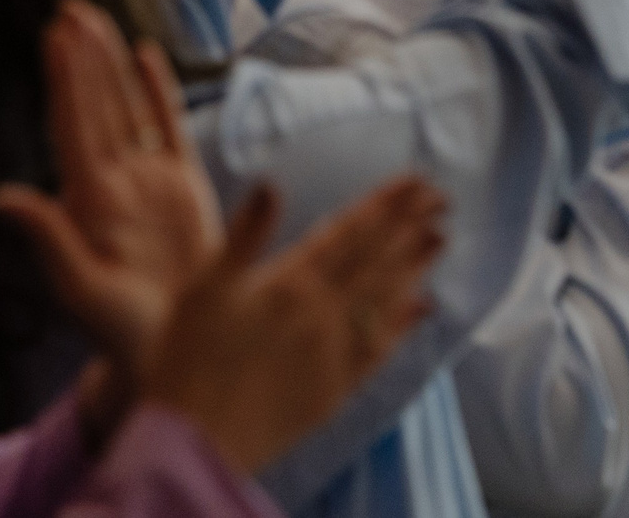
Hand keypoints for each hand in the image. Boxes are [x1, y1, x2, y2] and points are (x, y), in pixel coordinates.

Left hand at [0, 0, 219, 372]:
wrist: (167, 347)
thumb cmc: (123, 331)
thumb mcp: (80, 291)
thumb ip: (47, 239)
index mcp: (90, 200)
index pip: (75, 123)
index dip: (67, 77)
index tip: (57, 32)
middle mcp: (115, 180)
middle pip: (96, 104)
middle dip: (82, 55)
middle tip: (69, 5)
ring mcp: (149, 180)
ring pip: (127, 105)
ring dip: (111, 62)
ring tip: (96, 19)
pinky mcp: (183, 185)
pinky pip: (168, 125)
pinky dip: (157, 89)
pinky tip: (145, 54)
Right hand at [144, 176, 445, 474]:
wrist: (192, 445)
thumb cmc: (186, 362)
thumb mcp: (203, 289)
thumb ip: (244, 236)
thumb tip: (272, 183)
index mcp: (291, 284)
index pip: (350, 233)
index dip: (386, 205)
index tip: (417, 182)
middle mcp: (323, 314)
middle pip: (376, 261)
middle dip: (409, 227)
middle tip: (442, 200)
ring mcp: (335, 353)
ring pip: (385, 299)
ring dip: (414, 267)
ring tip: (440, 239)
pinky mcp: (335, 389)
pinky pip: (379, 349)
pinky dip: (402, 325)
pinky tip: (421, 306)